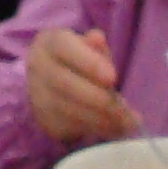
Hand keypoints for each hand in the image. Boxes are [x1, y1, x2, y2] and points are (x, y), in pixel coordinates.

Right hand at [24, 27, 137, 146]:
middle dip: (100, 99)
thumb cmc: (77, 60)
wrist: (49, 80)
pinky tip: (115, 129)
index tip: (113, 78)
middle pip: (67, 85)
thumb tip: (98, 38)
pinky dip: (97, 130)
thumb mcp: (87, 47)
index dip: (90, 63)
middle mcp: (38, 68)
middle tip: (126, 110)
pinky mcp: (45, 119)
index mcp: (50, 44)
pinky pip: (72, 128)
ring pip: (70, 111)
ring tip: (128, 123)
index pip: (65, 49)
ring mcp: (39, 96)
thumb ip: (96, 46)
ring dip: (102, 120)